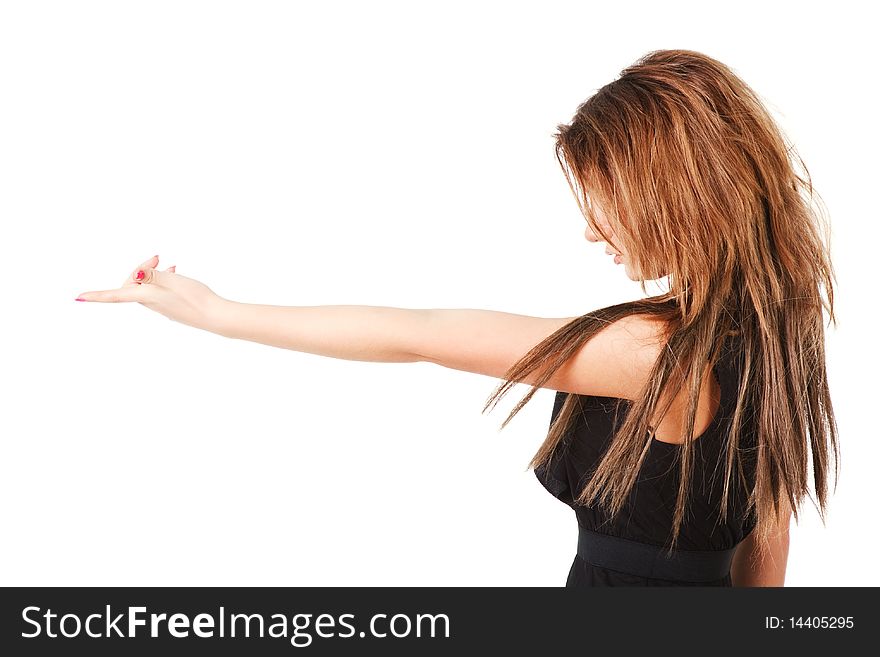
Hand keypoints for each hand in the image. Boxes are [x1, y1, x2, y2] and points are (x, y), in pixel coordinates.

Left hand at [75, 255, 226, 330]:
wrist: (215, 316)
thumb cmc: (195, 298)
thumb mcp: (172, 281)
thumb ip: (152, 275)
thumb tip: (137, 273)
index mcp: (146, 296)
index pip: (114, 294)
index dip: (96, 296)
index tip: (78, 299)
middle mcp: (151, 303)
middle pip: (133, 284)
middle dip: (141, 269)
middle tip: (158, 258)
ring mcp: (162, 307)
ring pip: (148, 287)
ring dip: (154, 273)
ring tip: (169, 264)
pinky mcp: (172, 307)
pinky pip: (159, 291)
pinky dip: (164, 280)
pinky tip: (175, 273)